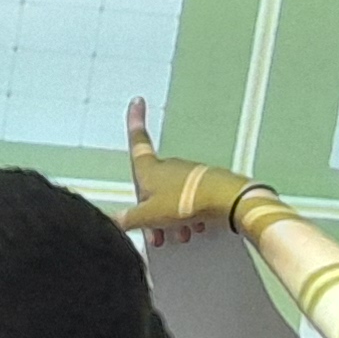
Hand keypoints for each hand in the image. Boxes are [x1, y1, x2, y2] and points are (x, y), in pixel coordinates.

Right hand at [115, 98, 257, 236]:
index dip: (135, 121)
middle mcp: (168, 168)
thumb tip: (114, 220)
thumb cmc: (186, 201)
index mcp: (150, 169)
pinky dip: (186, 216)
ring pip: (170, 197)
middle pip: (151, 186)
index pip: (138, 141)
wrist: (223, 200)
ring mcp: (187, 175)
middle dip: (150, 210)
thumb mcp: (149, 216)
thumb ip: (129, 219)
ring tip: (178, 235)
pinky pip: (188, 201)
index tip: (137, 102)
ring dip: (170, 218)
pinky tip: (192, 229)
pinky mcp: (203, 185)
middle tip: (154, 233)